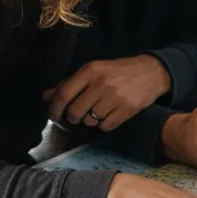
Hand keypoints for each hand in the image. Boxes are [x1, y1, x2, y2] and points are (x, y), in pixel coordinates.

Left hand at [43, 55, 170, 130]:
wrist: (150, 72)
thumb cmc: (117, 71)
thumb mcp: (93, 71)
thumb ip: (69, 84)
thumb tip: (46, 96)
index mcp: (90, 71)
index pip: (64, 94)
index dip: (55, 108)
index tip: (54, 116)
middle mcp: (101, 83)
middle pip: (75, 111)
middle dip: (73, 117)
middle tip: (78, 116)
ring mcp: (115, 97)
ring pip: (90, 120)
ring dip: (90, 120)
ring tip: (98, 111)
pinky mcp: (127, 109)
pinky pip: (105, 126)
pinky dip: (104, 125)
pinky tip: (109, 115)